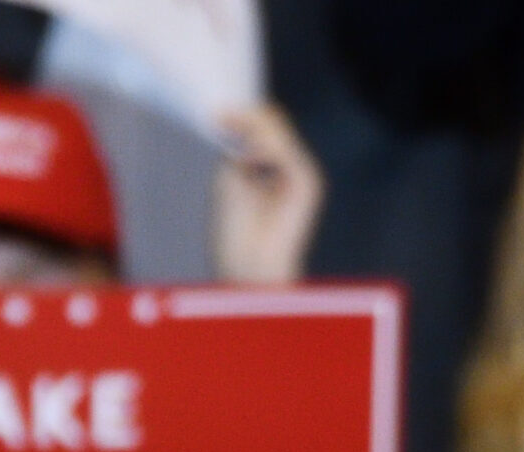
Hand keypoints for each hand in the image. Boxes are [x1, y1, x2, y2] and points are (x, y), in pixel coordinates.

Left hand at [211, 103, 323, 285]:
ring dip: (252, 128)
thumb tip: (231, 117)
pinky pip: (288, 153)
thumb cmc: (237, 234)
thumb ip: (236, 150)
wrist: (251, 268)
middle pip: (275, 123)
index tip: (215, 112)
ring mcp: (302, 172)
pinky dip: (266, 148)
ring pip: (281, 132)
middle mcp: (291, 165)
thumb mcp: (230, 181)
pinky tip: (247, 155)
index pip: (265, 127)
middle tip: (218, 115)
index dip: (242, 116)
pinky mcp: (308, 183)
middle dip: (246, 116)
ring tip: (230, 133)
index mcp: (273, 166)